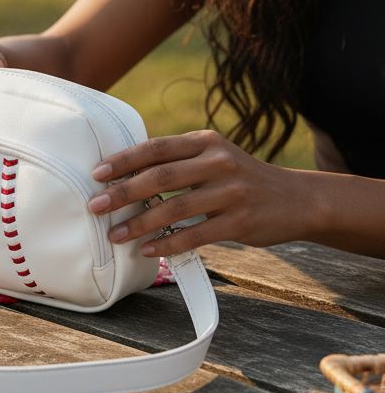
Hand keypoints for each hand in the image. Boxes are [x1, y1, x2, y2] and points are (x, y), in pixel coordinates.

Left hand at [88, 129, 304, 255]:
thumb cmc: (243, 178)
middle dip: (123, 192)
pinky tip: (147, 250)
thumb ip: (180, 159)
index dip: (124, 160)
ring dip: (139, 223)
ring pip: (174, 208)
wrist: (297, 200)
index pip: (156, 148)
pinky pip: (195, 235)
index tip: (97, 174)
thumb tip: (126, 172)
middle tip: (96, 206)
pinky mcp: (239, 222)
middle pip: (160, 176)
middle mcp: (218, 162)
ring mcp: (231, 192)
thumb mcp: (216, 156)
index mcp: (206, 142)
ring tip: (115, 234)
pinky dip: (167, 244)